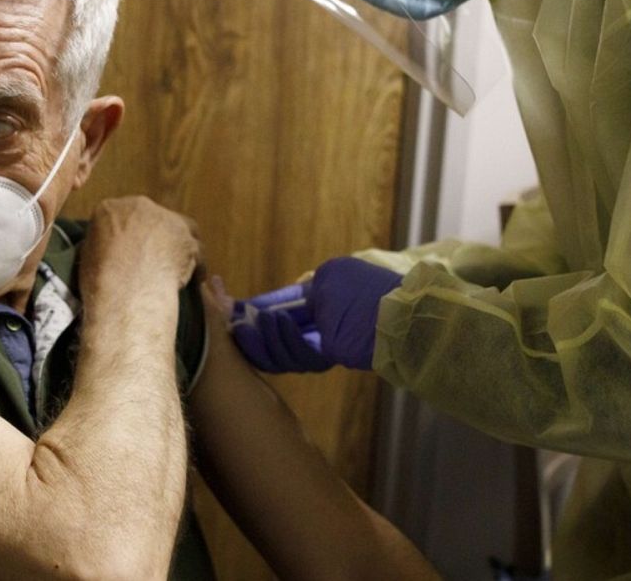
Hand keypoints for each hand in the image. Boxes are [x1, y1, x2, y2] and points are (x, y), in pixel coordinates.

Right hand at [79, 196, 199, 304]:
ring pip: (177, 230)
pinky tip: (195, 279)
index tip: (128, 250)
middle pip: (150, 219)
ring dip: (176, 246)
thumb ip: (99, 245)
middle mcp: (140, 206)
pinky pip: (196, 250)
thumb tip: (103, 250)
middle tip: (151, 260)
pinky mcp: (187, 238)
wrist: (127, 291)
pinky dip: (196, 264)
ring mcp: (167, 219)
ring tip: (174, 269)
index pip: (120, 216)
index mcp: (110, 209)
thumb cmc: (100, 279)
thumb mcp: (87, 257)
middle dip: (152, 237)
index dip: (127, 234)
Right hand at [226, 257, 401, 371]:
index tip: (225, 305)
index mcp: (319, 306)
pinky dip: (284, 340)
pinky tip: (274, 323)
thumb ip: (303, 292)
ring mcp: (326, 344)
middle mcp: (319, 330)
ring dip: (264, 336)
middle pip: (275, 337)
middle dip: (251, 329)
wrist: (405, 311)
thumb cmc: (370, 289)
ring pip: (283, 350)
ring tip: (250, 321)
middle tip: (228, 319)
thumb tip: (275, 306)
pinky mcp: (332, 354)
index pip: (278, 312)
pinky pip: (298, 353)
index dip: (252, 312)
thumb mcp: (331, 276)